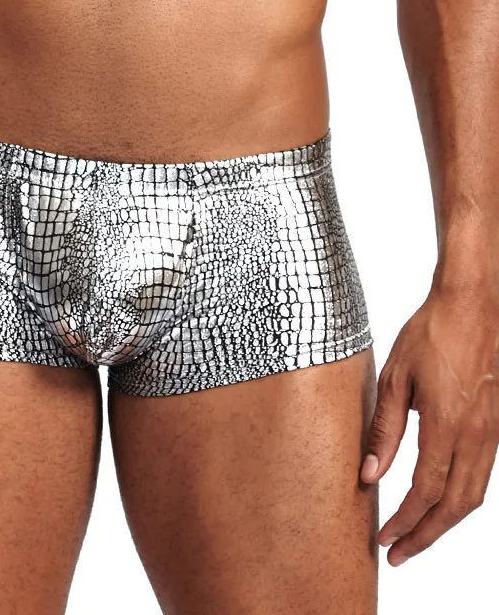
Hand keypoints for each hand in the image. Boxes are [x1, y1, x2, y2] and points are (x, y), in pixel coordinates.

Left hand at [359, 280, 498, 565]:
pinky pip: (483, 473)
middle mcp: (475, 435)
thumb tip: (369, 474)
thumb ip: (384, 430)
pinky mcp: (496, 422)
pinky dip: (463, 497)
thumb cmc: (431, 333)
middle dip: (426, 535)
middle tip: (399, 552)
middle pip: (455, 505)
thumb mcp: (395, 378)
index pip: (425, 492)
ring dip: (446, 521)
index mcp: (446, 425)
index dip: (405, 521)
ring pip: (474, 494)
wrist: (474, 303)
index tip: (385, 539)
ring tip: (417, 535)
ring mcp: (491, 430)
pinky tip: (442, 499)